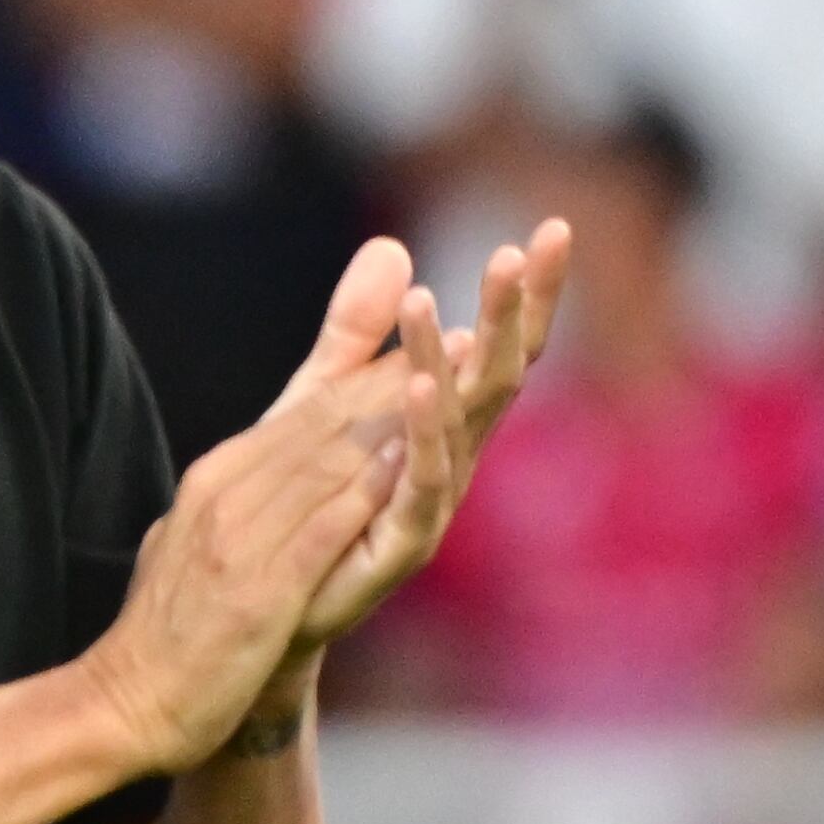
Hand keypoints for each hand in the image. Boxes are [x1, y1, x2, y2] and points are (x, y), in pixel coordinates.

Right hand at [80, 357, 418, 776]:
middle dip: (390, 379)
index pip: (302, 414)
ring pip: (324, 467)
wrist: (127, 702)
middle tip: (455, 337)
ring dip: (390, 421)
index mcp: (215, 479)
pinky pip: (316, 534)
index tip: (425, 338)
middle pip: (320, 426)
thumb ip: (242, 491)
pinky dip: (360, 496)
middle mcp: (223, 495)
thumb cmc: (173, 629)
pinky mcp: (255, 594)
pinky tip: (404, 470)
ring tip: (449, 384)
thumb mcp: (196, 536)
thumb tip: (266, 459)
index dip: (367, 372)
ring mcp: (235, 541)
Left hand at [279, 221, 573, 649]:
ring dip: (456, 360)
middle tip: (524, 249)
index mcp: (446, 417)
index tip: (553, 229)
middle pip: (497, 373)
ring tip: (443, 300)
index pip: (496, 344)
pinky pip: (421, 479)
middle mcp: (456, 455)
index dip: (528, 294)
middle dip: (512, 313)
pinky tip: (419, 385)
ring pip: (462, 420)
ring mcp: (436, 499)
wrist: (270, 594)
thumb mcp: (322, 396)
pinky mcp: (403, 540)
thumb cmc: (307, 493)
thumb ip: (355, 329)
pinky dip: (424, 431)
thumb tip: (391, 247)